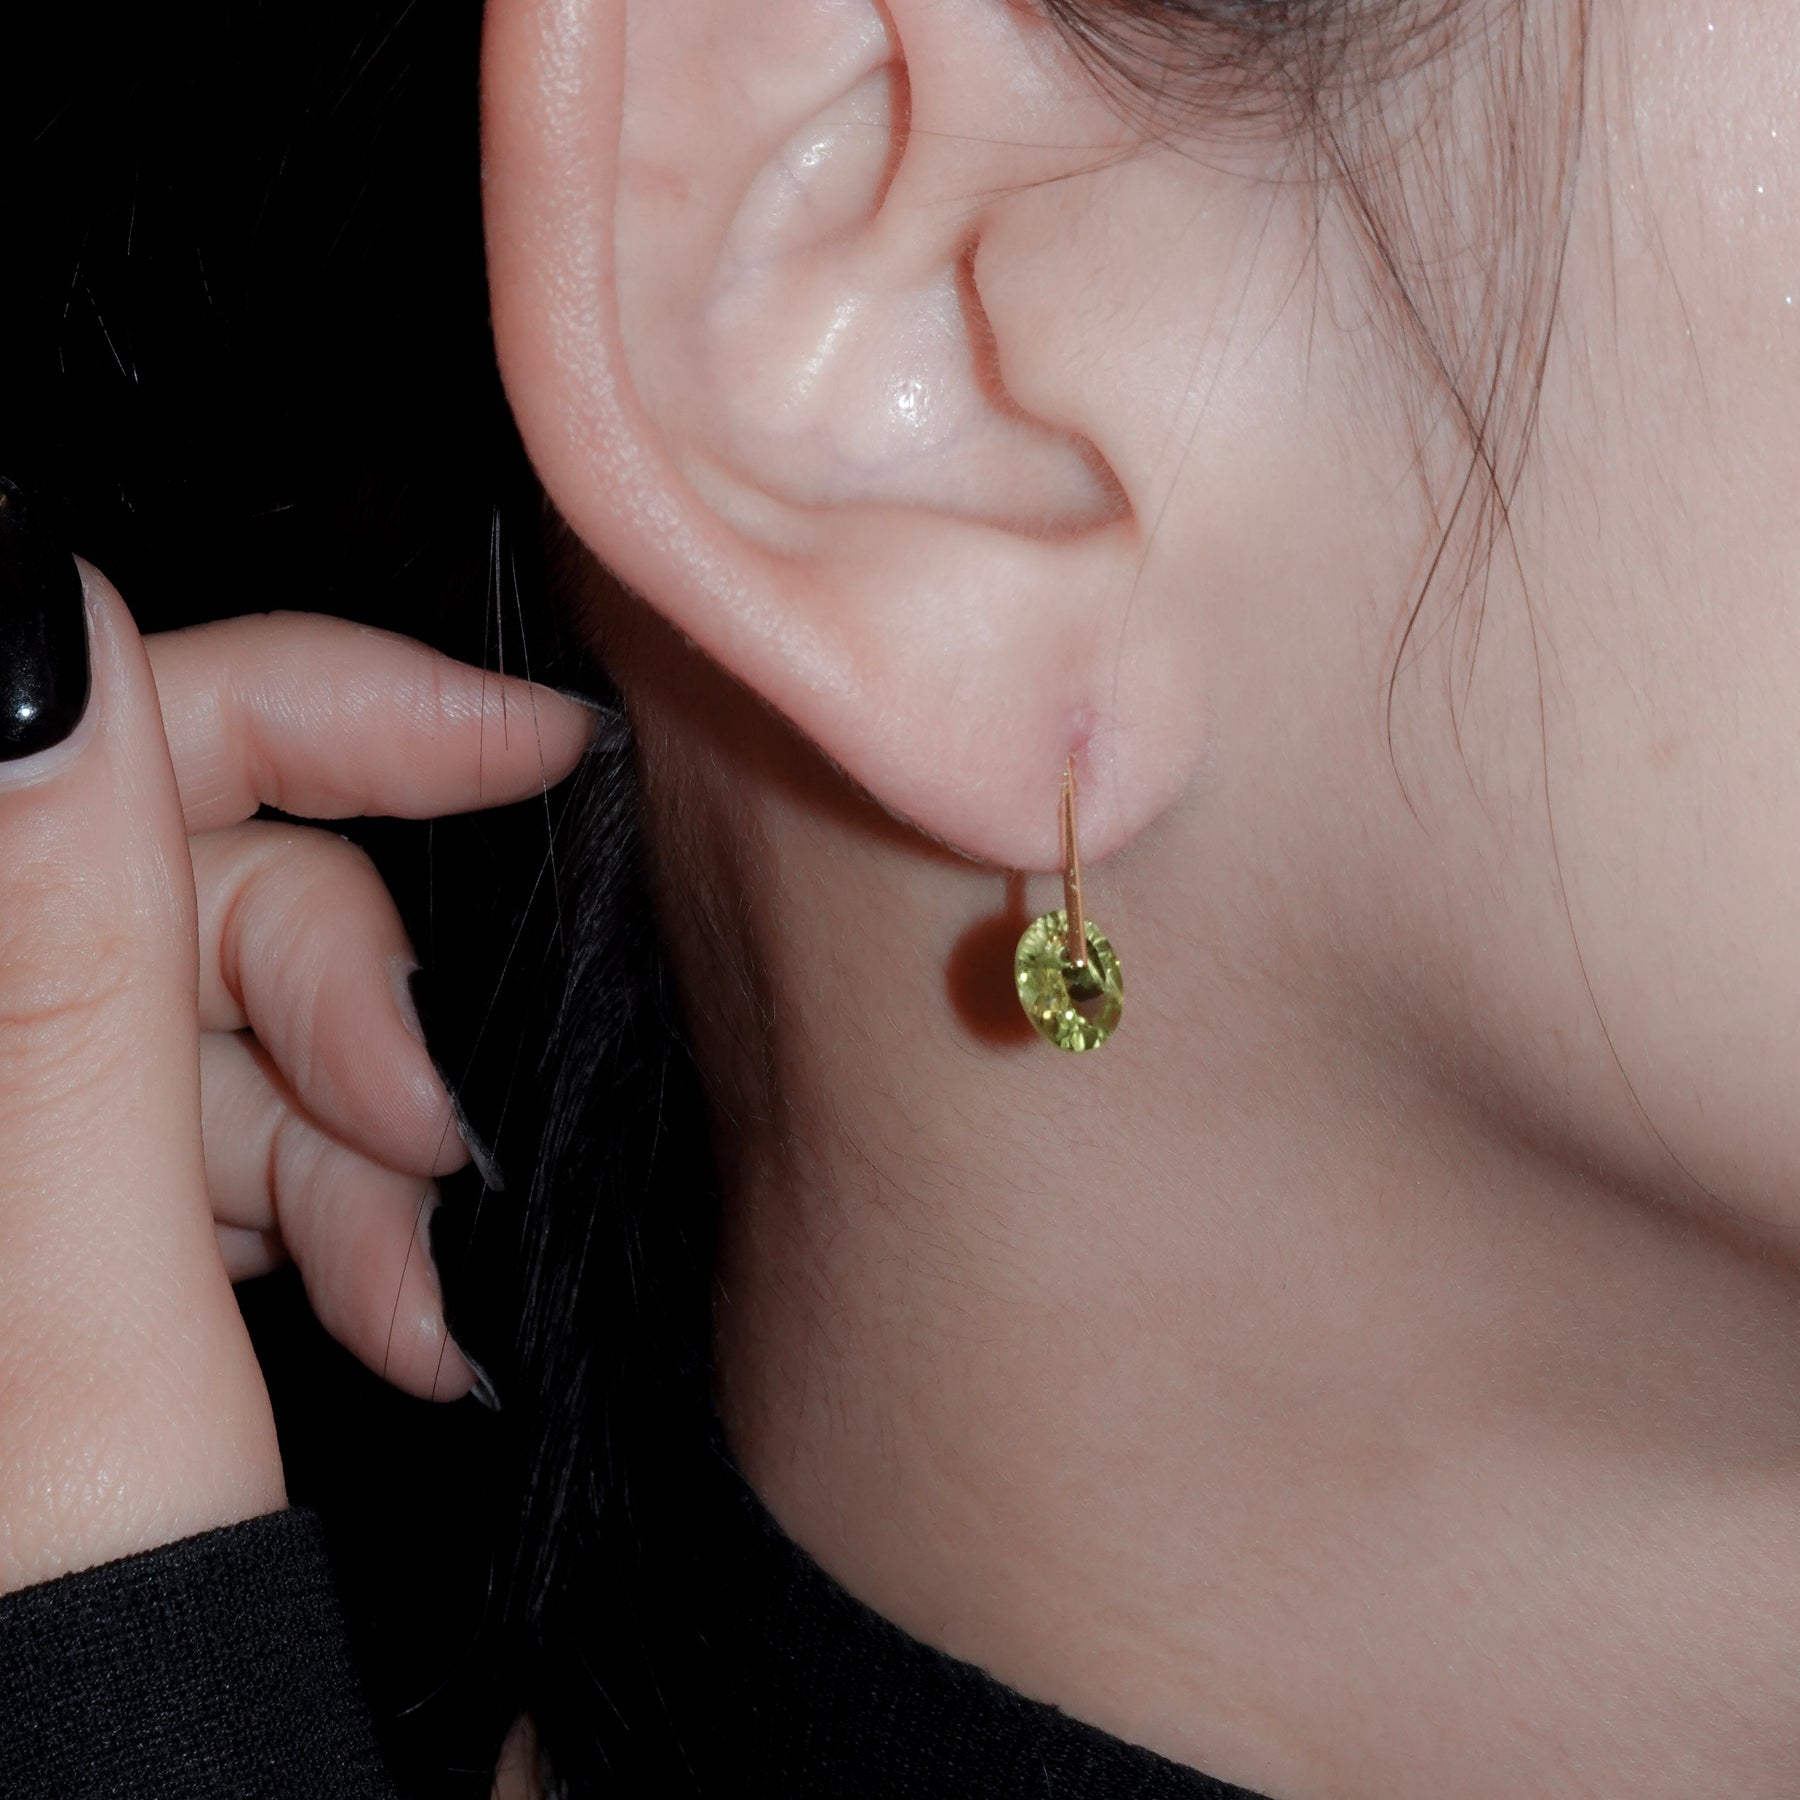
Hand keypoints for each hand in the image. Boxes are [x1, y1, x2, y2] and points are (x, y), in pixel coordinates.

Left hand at [0, 481, 592, 1592]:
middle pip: (187, 885)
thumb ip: (66, 981)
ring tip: (420, 1299)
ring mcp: (33, 1148)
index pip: (84, 748)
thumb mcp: (86, 1333)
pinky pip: (258, 1136)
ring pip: (246, 1026)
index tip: (516, 737)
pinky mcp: (103, 1218)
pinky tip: (403, 1317)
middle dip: (350, 999)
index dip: (303, 714)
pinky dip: (355, 1207)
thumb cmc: (94, 1689)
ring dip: (372, 1146)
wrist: (169, 1799)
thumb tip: (55, 634)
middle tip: (435, 1129)